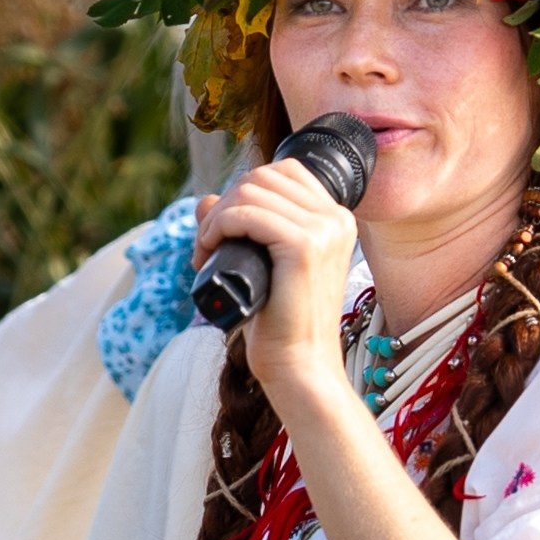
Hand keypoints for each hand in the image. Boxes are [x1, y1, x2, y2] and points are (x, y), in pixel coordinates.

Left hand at [193, 160, 357, 398]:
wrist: (300, 367)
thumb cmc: (281, 323)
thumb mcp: (261, 265)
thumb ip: (240, 228)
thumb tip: (203, 200)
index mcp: (336, 219)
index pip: (283, 172)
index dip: (243, 191)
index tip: (224, 229)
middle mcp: (336, 218)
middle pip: (262, 177)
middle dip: (223, 204)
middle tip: (206, 246)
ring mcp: (324, 231)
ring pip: (250, 191)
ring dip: (215, 217)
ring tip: (205, 252)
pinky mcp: (304, 247)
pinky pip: (248, 213)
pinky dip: (219, 226)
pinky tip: (209, 250)